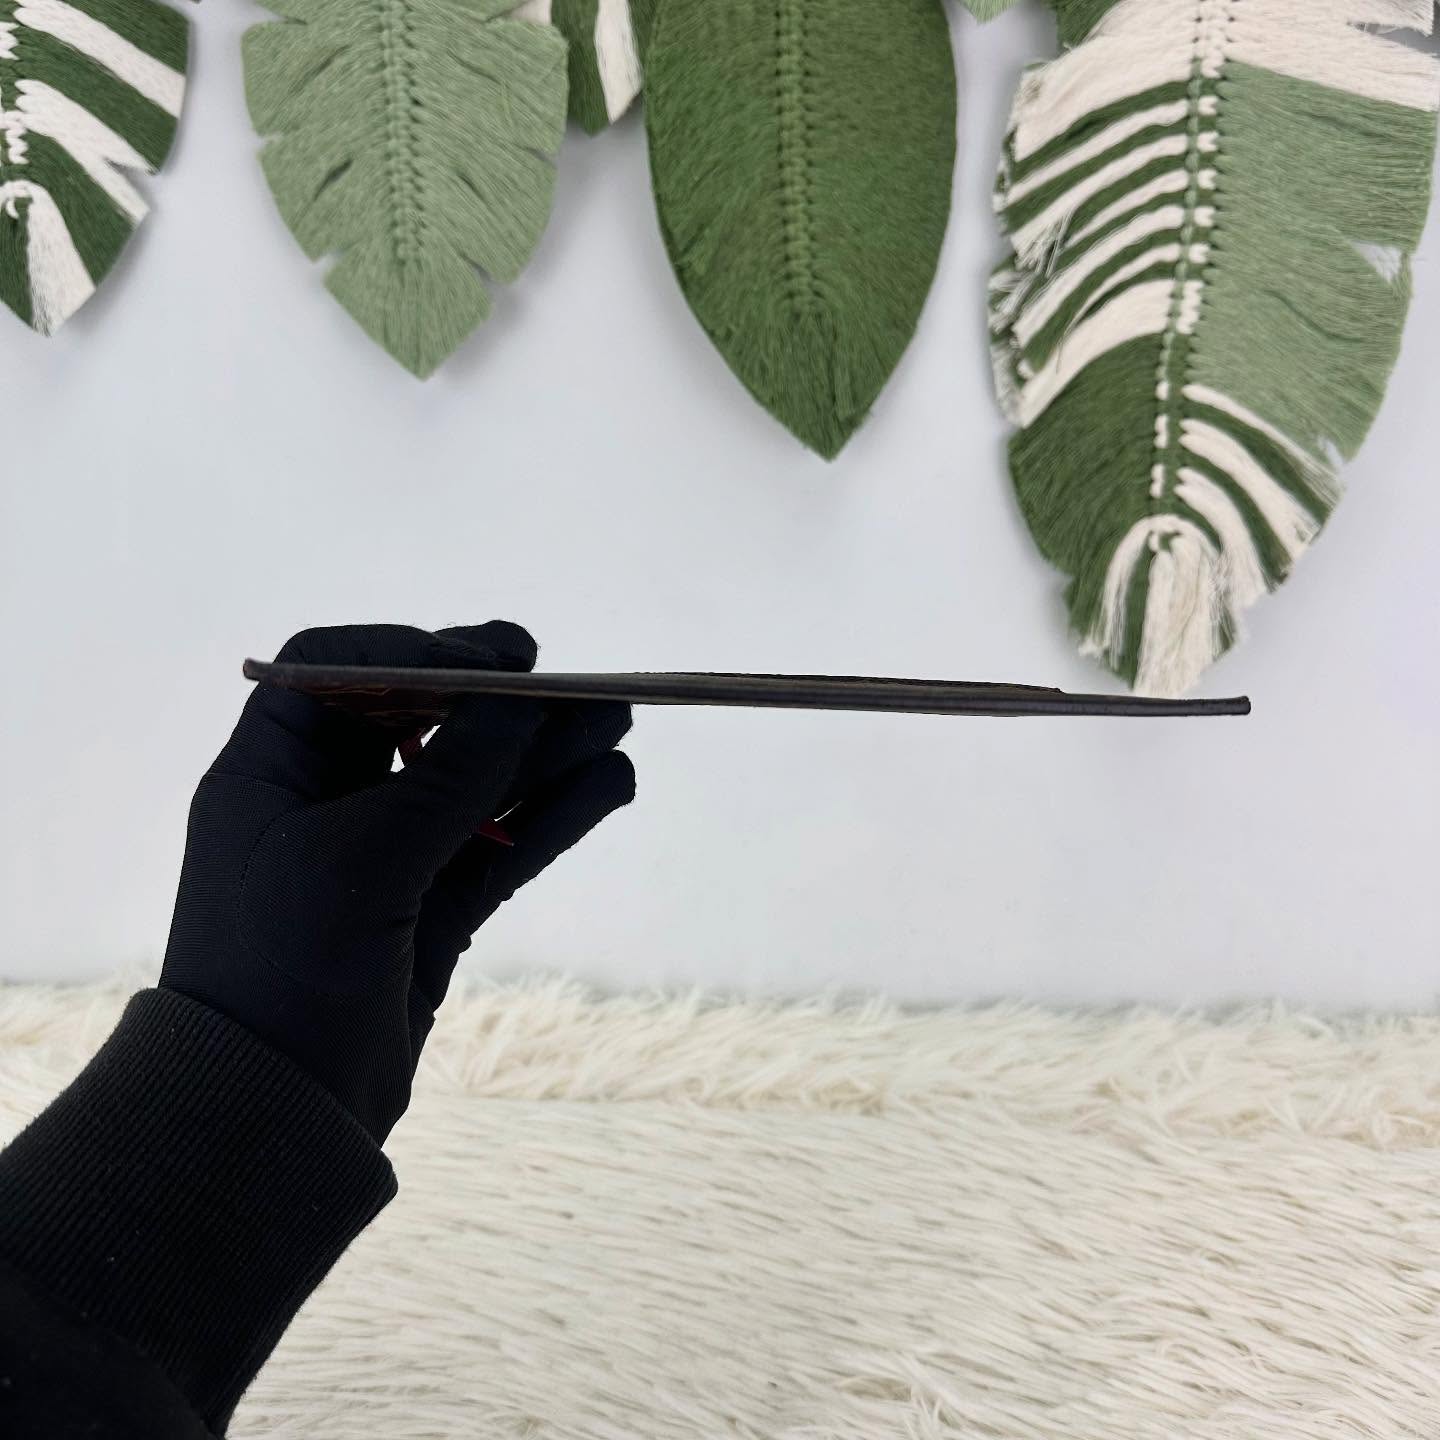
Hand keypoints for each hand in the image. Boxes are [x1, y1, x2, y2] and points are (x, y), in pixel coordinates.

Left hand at [160, 622, 633, 1140]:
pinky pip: (499, 848)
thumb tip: (518, 698)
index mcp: (271, 774)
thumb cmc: (285, 968)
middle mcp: (325, 805)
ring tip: (616, 720)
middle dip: (496, 703)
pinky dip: (552, 817)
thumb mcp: (365, 857)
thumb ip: (451, 776)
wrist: (273, 1113)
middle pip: (420, 724)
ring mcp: (385, 861)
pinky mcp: (431, 914)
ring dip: (542, 756)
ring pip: (474, 789)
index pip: (335, 674)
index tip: (490, 662)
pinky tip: (609, 784)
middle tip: (564, 680)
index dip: (412, 652)